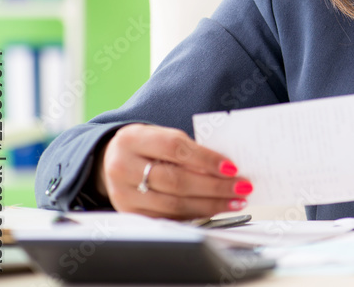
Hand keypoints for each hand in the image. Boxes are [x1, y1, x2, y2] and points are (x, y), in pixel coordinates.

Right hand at [95, 124, 251, 219]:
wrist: (111, 160)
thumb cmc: (147, 146)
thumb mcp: (161, 136)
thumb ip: (189, 149)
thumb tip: (227, 167)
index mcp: (132, 139)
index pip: (175, 149)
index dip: (206, 159)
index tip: (232, 167)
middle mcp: (123, 167)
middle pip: (176, 181)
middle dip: (215, 186)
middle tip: (241, 187)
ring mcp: (123, 194)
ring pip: (174, 204)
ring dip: (210, 204)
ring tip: (234, 201)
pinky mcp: (130, 213)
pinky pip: (168, 217)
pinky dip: (195, 214)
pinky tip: (214, 209)